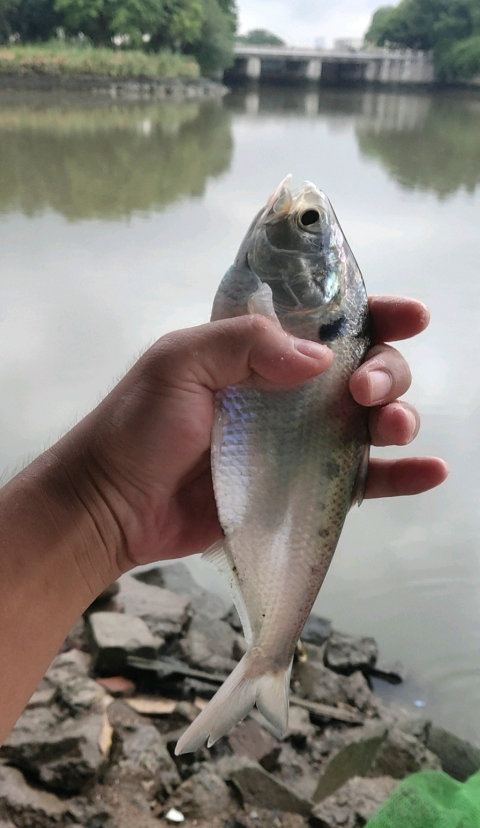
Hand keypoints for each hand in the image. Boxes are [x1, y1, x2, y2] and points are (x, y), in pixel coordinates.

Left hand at [47, 295, 446, 577]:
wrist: (113, 505)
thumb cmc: (137, 428)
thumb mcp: (179, 363)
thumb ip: (246, 345)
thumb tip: (321, 360)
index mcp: (258, 351)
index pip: (328, 321)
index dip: (375, 314)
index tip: (410, 317)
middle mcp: (286, 391)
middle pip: (363, 369)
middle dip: (384, 372)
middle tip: (364, 392)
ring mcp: (297, 442)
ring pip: (370, 422)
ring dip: (399, 417)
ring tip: (392, 428)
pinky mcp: (300, 488)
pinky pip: (360, 479)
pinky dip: (400, 475)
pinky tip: (429, 471)